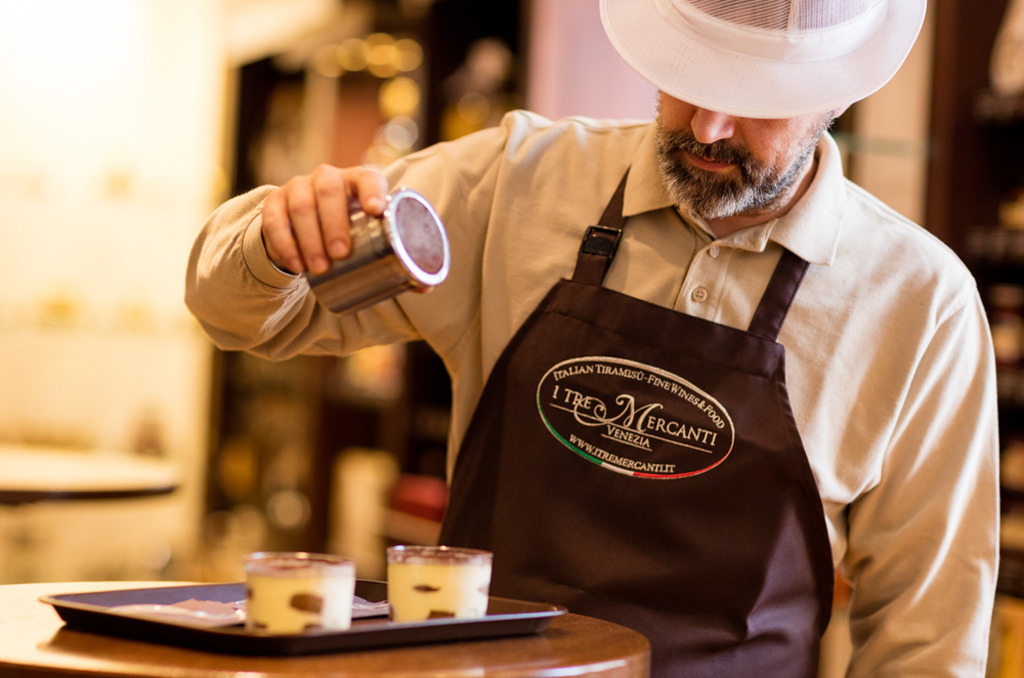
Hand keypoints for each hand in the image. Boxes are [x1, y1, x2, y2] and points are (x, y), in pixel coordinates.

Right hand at [261, 165, 388, 274]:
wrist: (310, 228)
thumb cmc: (353, 232)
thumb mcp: (374, 239)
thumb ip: (399, 260)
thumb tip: (425, 289)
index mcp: (358, 181)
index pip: (366, 177)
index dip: (371, 190)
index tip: (375, 211)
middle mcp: (328, 178)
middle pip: (329, 189)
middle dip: (334, 222)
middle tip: (341, 254)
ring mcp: (299, 187)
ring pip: (301, 204)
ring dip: (309, 237)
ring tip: (319, 268)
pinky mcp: (276, 203)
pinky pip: (275, 219)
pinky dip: (284, 243)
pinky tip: (296, 265)